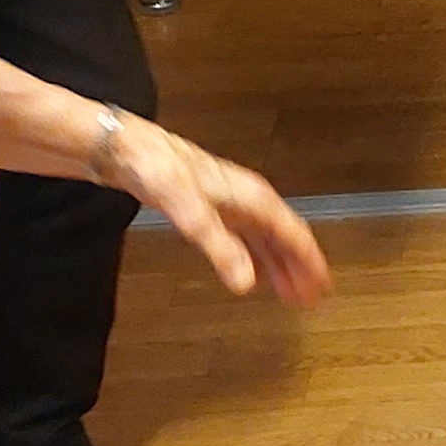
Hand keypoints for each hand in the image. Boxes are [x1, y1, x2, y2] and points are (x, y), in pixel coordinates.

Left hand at [99, 118, 332, 308]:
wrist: (123, 148)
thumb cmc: (155, 166)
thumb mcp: (188, 210)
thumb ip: (218, 246)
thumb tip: (245, 283)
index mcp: (251, 197)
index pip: (293, 232)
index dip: (309, 261)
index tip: (322, 285)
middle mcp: (244, 199)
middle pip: (283, 237)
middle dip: (298, 268)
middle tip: (310, 297)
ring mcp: (227, 203)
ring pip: (265, 238)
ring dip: (279, 264)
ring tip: (289, 291)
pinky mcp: (207, 208)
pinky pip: (244, 237)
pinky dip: (254, 256)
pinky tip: (250, 270)